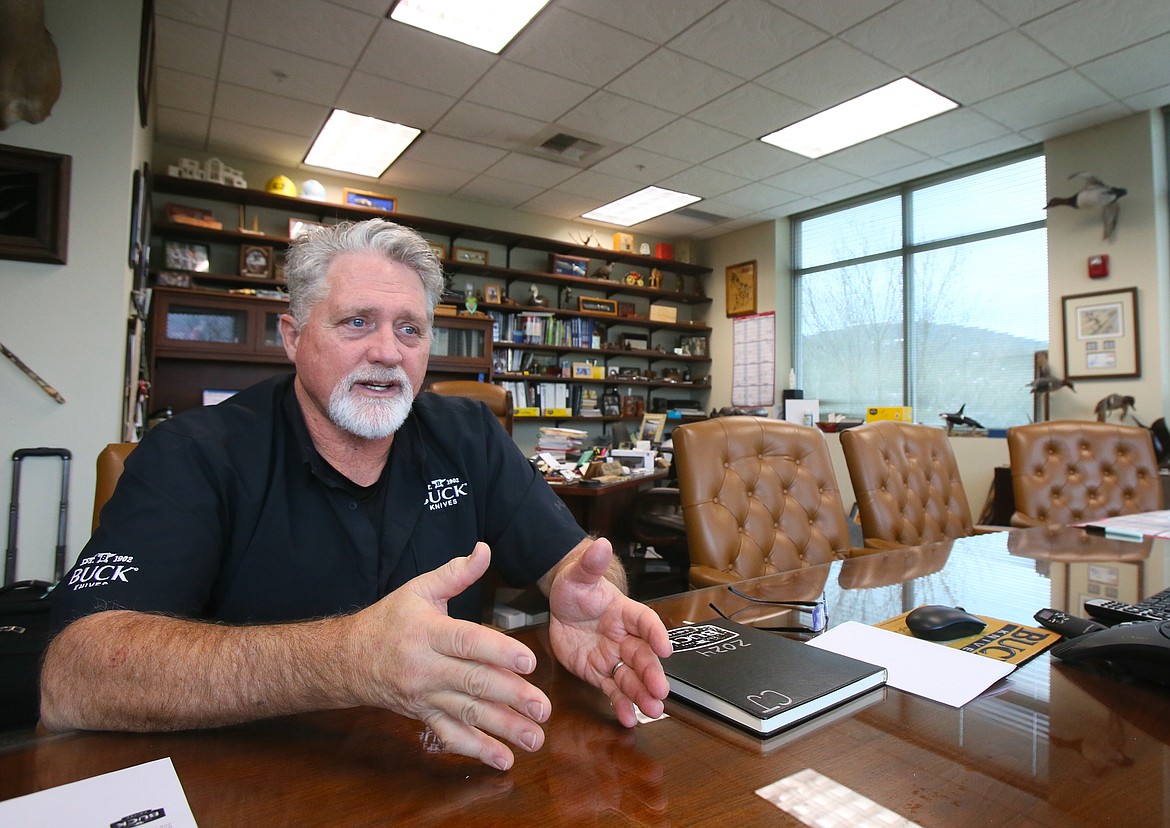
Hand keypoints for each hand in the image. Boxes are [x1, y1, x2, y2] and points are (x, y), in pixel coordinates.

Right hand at [344, 543, 548, 770]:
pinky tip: (504, 760)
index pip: (466, 642)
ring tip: (534, 739)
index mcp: (427, 632)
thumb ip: (455, 574)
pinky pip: (450, 736)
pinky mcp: (423, 716)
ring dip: (502, 729)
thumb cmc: (389, 620)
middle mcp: (426, 668)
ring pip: (466, 714)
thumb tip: (485, 549)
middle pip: (472, 683)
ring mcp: (424, 696)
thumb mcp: (418, 590)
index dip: (498, 651)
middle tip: (544, 709)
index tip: (530, 662)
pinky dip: (476, 750)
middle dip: (511, 697)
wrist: (348, 659)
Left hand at [546, 538, 671, 726]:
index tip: (665, 648)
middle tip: (661, 690)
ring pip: (631, 677)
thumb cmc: (576, 587)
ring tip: (653, 710)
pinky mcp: (599, 673)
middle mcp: (625, 637)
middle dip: (653, 673)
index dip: (656, 633)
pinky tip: (628, 719)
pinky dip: (622, 705)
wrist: (562, 606)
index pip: (645, 621)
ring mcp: (613, 657)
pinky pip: (613, 690)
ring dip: (643, 694)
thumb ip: (590, 564)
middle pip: (643, 656)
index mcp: (625, 612)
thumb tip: (600, 544)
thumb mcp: (578, 575)